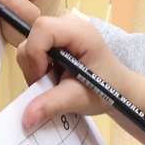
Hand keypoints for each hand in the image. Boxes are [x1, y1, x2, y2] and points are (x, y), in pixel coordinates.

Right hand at [17, 14, 130, 130]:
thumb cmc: (106, 90)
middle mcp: (70, 24)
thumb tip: (26, 119)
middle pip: (34, 36)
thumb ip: (52, 104)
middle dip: (34, 65)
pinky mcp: (57, 38)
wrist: (118, 89)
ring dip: (34, 68)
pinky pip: (35, 48)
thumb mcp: (78, 98)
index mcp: (81, 33)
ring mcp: (63, 29)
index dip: (35, 53)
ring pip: (30, 43)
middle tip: (48, 84)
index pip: (43, 29)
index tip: (43, 77)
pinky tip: (53, 76)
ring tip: (54, 82)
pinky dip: (37, 66)